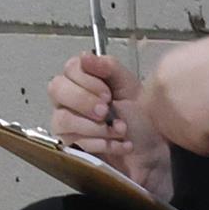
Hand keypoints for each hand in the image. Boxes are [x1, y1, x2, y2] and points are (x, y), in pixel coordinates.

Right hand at [48, 54, 171, 198]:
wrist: (152, 152)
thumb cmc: (141, 118)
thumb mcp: (129, 87)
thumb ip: (108, 67)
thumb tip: (84, 57)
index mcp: (84, 79)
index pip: (70, 69)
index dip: (87, 80)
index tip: (108, 94)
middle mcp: (69, 98)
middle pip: (57, 89)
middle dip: (84, 101)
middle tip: (107, 111)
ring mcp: (66, 123)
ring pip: (63, 119)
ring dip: (96, 127)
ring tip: (121, 130)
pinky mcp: (70, 147)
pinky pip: (73, 142)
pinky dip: (101, 143)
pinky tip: (120, 144)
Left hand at [138, 26, 208, 158]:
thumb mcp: (208, 62)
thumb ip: (191, 81)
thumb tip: (193, 102)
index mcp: (167, 65)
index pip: (153, 99)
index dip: (173, 112)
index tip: (192, 116)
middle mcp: (163, 84)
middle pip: (161, 121)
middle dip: (184, 127)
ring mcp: (173, 105)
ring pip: (180, 135)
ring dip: (202, 137)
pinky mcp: (189, 125)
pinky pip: (200, 145)